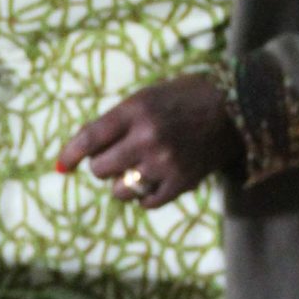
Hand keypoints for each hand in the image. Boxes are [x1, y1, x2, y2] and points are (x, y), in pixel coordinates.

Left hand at [55, 72, 243, 206]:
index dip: (70, 154)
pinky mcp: (182, 183)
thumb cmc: (186, 97)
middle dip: (102, 165)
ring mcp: (165, 163)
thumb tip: (84, 143)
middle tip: (115, 158)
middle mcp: (147, 138)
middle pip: (100, 168)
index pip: (90, 138)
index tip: (61, 166)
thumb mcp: (147, 95)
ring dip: (121, 184)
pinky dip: (143, 197)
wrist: (236, 108)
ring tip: (135, 171)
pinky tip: (151, 183)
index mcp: (136, 110)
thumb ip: (117, 119)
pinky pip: (146, 202)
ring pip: (119, 190)